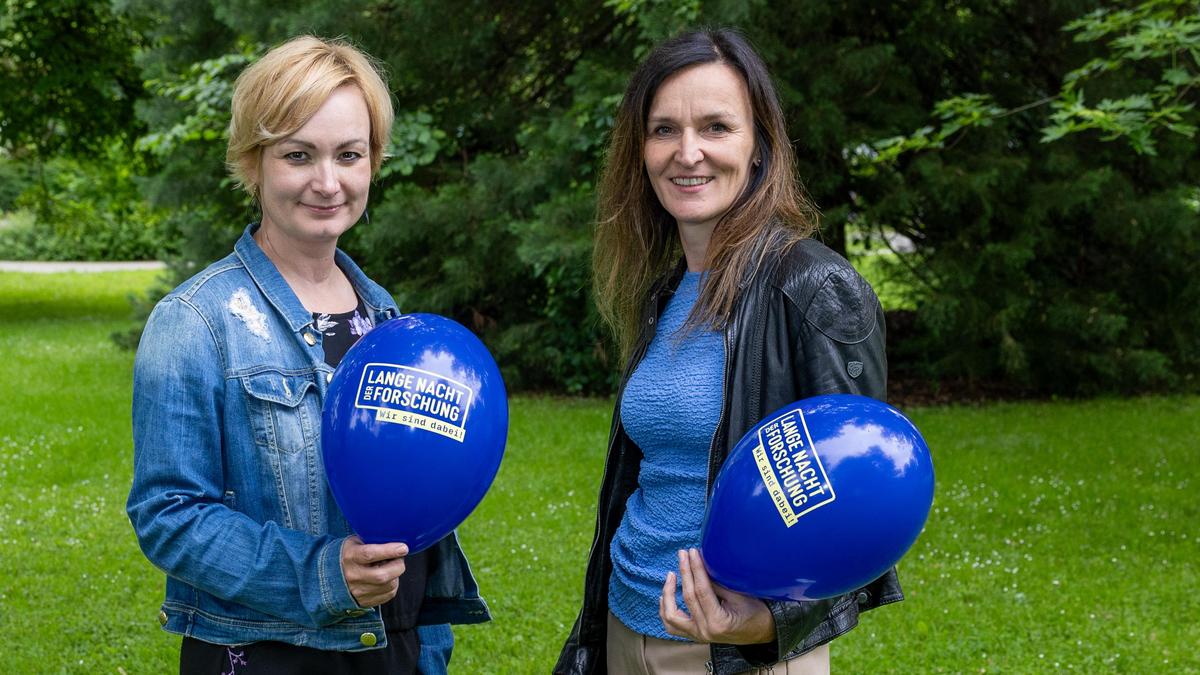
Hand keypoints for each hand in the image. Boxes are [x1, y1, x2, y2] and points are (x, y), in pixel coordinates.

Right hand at [340, 535, 407, 607]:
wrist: (331, 576)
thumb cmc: (349, 555)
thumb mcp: (356, 542)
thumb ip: (373, 540)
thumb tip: (395, 539)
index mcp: (350, 557)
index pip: (370, 554)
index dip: (389, 551)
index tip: (403, 548)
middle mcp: (353, 576)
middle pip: (382, 575)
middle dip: (397, 565)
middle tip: (398, 558)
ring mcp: (358, 591)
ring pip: (389, 585)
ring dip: (396, 575)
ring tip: (390, 567)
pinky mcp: (365, 601)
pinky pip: (388, 594)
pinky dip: (392, 585)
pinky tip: (387, 578)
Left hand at [659, 547, 775, 644]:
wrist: (762, 632)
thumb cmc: (756, 613)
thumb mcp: (740, 596)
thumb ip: (718, 584)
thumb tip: (701, 565)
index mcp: (718, 622)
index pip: (702, 590)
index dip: (696, 568)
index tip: (692, 552)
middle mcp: (705, 631)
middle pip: (688, 597)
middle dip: (684, 572)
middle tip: (683, 554)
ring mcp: (698, 635)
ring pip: (671, 616)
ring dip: (668, 594)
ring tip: (671, 575)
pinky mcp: (695, 635)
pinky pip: (672, 626)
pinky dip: (665, 611)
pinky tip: (665, 596)